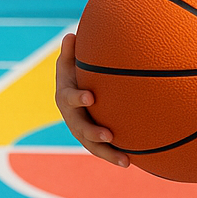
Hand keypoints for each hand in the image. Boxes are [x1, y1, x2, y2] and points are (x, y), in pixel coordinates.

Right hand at [54, 32, 129, 166]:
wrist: (73, 94)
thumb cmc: (73, 73)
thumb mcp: (68, 62)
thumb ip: (69, 51)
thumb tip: (70, 35)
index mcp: (65, 96)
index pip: (69, 98)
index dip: (78, 98)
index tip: (91, 97)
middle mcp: (71, 117)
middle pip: (80, 128)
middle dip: (93, 132)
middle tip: (108, 135)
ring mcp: (81, 130)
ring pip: (92, 145)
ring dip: (108, 153)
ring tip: (125, 160)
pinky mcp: (91, 139)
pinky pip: (102, 149)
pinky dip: (114, 156)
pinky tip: (131, 162)